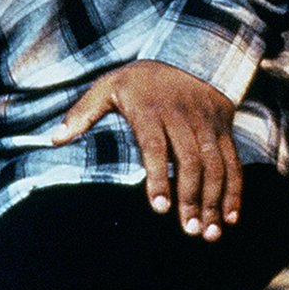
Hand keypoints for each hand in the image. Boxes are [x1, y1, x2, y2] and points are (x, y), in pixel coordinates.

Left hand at [56, 59, 241, 240]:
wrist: (188, 56)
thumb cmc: (141, 79)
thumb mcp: (108, 86)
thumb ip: (83, 112)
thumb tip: (54, 138)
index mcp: (151, 110)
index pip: (155, 146)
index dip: (158, 177)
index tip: (159, 208)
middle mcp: (183, 118)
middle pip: (190, 161)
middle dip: (191, 197)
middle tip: (188, 230)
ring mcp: (207, 125)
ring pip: (215, 165)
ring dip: (214, 200)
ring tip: (208, 233)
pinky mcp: (224, 130)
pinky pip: (232, 162)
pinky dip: (234, 191)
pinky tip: (230, 217)